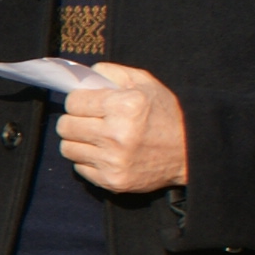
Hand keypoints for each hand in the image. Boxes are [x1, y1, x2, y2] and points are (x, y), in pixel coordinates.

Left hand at [59, 64, 186, 193]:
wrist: (189, 153)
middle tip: (88, 121)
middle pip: (65, 126)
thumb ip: (113, 73)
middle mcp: (116, 135)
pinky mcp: (111, 180)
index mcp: (124, 106)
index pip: (73, 102)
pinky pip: (79, 167)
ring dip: (78, 141)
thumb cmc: (165, 115)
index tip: (87, 104)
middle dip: (74, 120)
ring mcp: (113, 161)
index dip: (78, 101)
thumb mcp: (146, 84)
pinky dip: (87, 160)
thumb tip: (84, 75)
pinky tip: (104, 154)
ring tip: (95, 137)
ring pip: (67, 148)